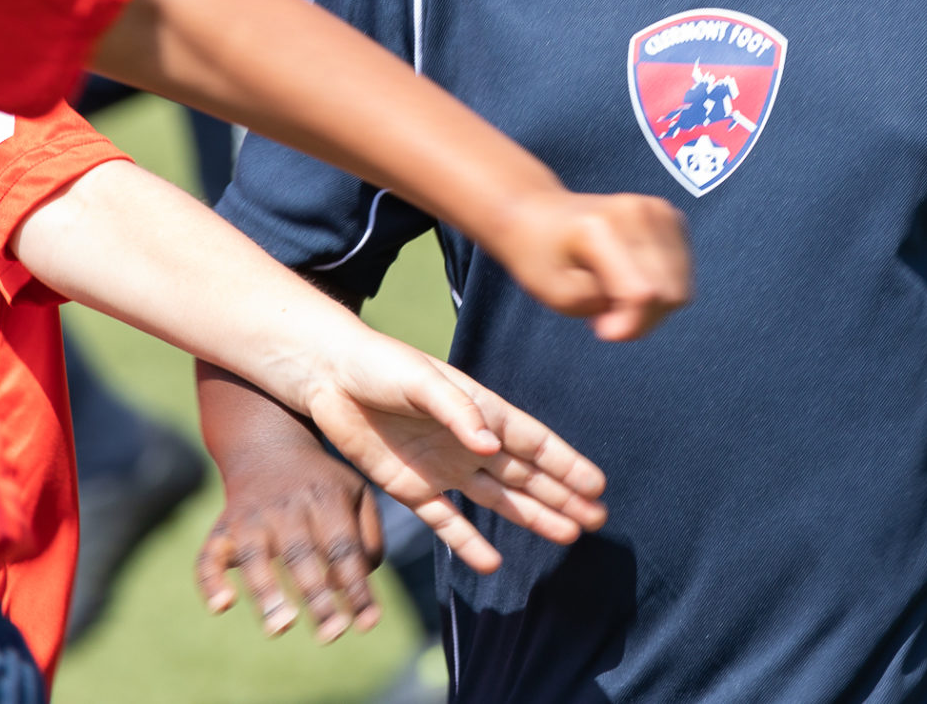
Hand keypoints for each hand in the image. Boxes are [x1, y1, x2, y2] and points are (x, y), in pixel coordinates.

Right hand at [197, 431, 384, 642]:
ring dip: (266, 591)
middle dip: (316, 597)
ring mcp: (250, 517)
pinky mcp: (222, 529)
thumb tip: (354, 586)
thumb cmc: (321, 484)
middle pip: (301, 555)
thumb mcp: (356, 494)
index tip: (367, 624)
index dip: (356, 587)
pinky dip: (210, 581)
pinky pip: (208, 556)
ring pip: (255, 556)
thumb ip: (368, 540)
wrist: (267, 444)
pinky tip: (221, 606)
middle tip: (332, 635)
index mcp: (325, 498)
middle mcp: (286, 506)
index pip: (343, 549)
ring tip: (281, 627)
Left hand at [295, 335, 606, 576]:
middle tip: (597, 521)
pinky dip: (469, 543)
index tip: (598, 486)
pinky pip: (447, 522)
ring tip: (567, 537)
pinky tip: (493, 562)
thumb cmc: (381, 365)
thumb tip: (491, 446)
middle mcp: (470, 442)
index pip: (534, 442)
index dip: (566, 464)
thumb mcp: (421, 379)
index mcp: (481, 410)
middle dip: (562, 496)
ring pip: (499, 500)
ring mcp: (444, 468)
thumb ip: (457, 411)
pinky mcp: (412, 488)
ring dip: (532, 517)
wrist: (329, 377)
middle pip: (526, 475)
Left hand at [481, 190, 691, 341]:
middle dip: (642, 319)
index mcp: (600, 228)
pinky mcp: (670, 215)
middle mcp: (636, 212)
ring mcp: (658, 210)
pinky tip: (632, 280)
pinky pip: (682, 273)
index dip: (631, 325)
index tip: (601, 329)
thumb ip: (601, 310)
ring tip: (616, 296)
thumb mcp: (556, 295)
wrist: (544, 214)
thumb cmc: (542, 255)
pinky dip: (661, 287)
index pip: (643, 293)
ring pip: (680, 288)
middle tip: (605, 315)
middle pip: (670, 293)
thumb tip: (639, 315)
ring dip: (653, 306)